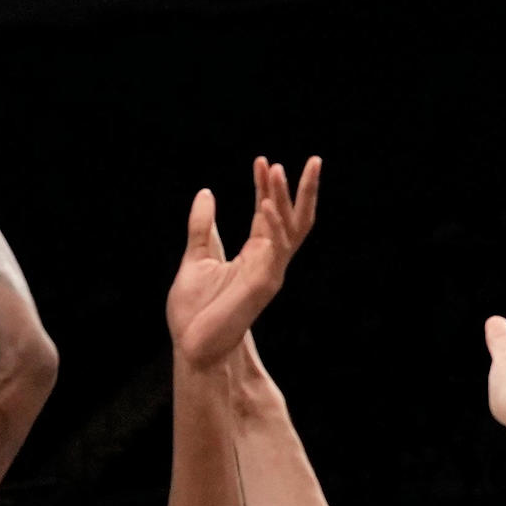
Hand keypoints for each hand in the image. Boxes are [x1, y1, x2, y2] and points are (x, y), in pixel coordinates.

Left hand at [163, 156, 319, 374]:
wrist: (190, 345)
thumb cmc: (192, 310)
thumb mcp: (196, 257)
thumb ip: (203, 226)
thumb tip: (207, 192)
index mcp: (253, 255)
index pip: (269, 214)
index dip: (266, 186)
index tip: (261, 161)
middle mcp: (268, 262)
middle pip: (296, 220)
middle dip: (305, 190)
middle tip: (315, 159)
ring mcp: (270, 273)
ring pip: (290, 230)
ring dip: (285, 198)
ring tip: (276, 168)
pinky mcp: (264, 285)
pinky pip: (275, 249)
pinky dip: (273, 225)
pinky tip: (264, 202)